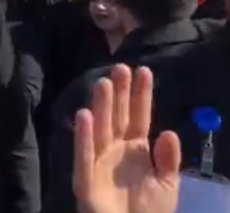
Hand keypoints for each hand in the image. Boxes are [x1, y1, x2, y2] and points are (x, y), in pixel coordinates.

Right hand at [73, 65, 180, 212]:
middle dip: (119, 93)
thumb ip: (169, 160)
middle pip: (117, 117)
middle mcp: (115, 151)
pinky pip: (84, 155)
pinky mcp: (85, 179)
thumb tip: (167, 131)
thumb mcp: (167, 186)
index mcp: (135, 150)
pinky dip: (83, 137)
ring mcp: (99, 162)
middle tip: (120, 67)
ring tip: (103, 83)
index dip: (140, 96)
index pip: (138, 117)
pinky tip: (84, 115)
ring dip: (101, 107)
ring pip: (100, 130)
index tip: (144, 71)